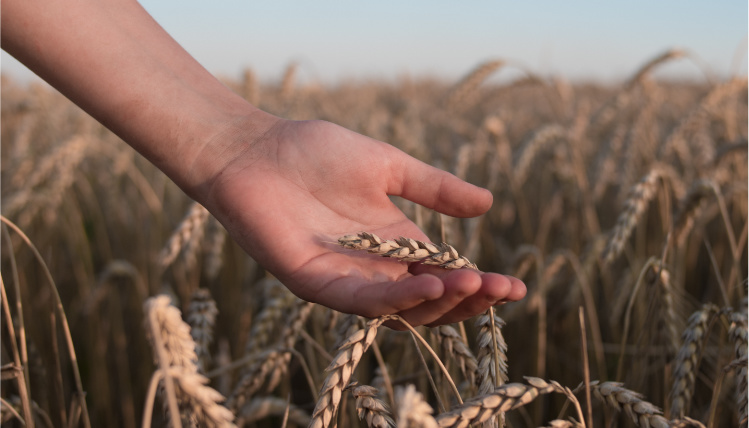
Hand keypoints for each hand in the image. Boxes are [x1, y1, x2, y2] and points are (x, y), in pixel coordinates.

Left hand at [198, 117, 525, 326]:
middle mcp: (373, 269)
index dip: (479, 285)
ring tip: (470, 285)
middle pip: (428, 303)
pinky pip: (360, 301)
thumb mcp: (389, 166)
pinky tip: (426, 285)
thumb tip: (488, 204)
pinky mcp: (314, 282)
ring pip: (398, 310)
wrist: (257, 148)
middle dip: (467, 301)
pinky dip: (395, 298)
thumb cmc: (316, 152)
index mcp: (393, 245)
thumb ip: (434, 188)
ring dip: (437, 303)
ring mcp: (344, 279)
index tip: (516, 286)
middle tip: (500, 289)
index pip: (444, 277)